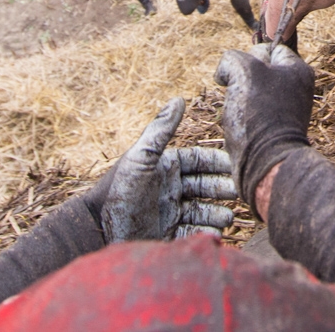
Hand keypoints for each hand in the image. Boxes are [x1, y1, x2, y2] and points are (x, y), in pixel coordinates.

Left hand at [100, 98, 236, 242]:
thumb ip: (161, 130)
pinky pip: (193, 231)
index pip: (199, 161)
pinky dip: (206, 231)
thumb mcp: (141, 157)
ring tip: (227, 217)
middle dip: (222, 189)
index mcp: (166, 167)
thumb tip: (179, 99)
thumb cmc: (119, 190)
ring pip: (202, 210)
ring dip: (217, 212)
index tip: (236, 168)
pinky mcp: (167, 234)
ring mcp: (169, 212)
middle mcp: (170, 188)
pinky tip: (215, 232)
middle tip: (237, 194)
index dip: (218, 163)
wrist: (97, 231)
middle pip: (205, 185)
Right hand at [214, 44, 313, 212]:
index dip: (248, 57)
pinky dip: (239, 117)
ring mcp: (285, 108)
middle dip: (240, 79)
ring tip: (240, 114)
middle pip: (256, 69)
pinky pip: (249, 111)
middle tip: (241, 96)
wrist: (266, 164)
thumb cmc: (259, 116)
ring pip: (248, 90)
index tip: (245, 74)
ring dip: (236, 99)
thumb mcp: (243, 71)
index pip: (267, 47)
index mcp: (297, 69)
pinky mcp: (272, 127)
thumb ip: (233, 58)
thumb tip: (226, 73)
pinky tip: (239, 128)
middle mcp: (296, 87)